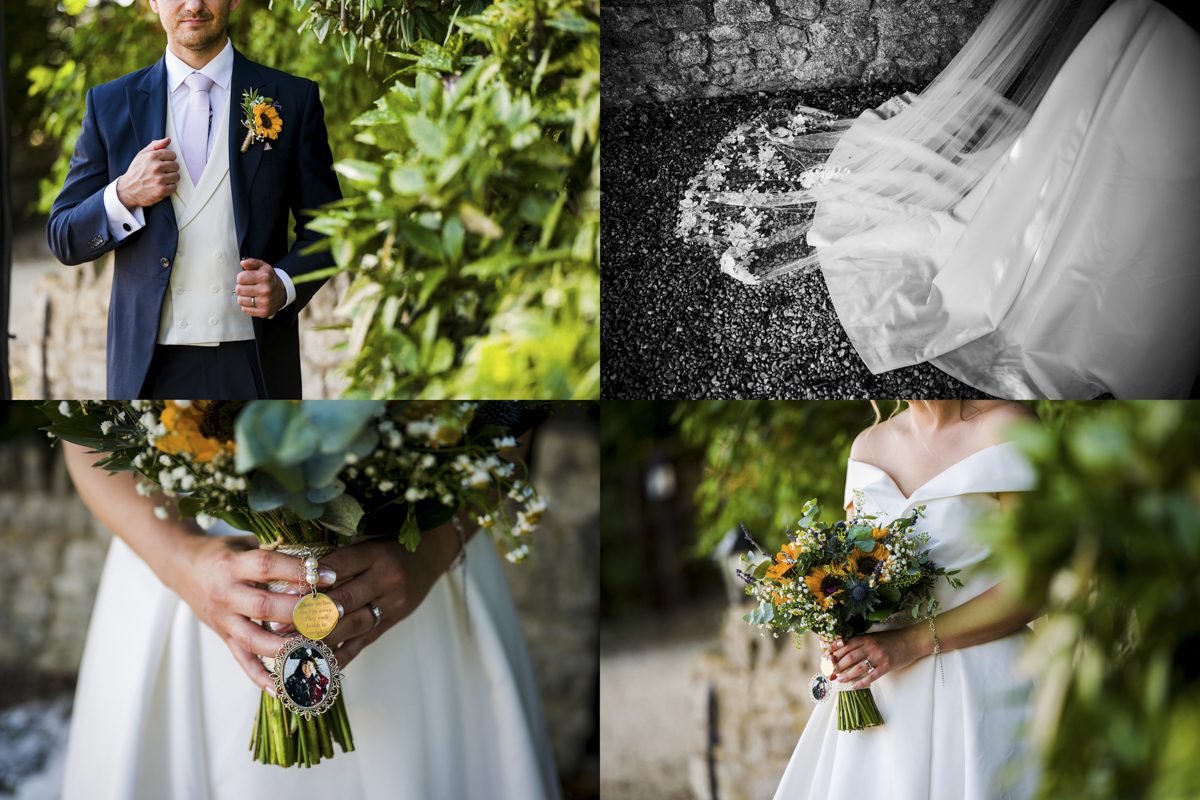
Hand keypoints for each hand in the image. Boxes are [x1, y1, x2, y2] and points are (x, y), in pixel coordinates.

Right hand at [115, 137, 178, 207]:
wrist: (127, 189)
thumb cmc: (136, 171)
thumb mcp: (142, 155)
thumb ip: (155, 146)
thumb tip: (168, 139)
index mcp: (152, 156)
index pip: (172, 155)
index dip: (169, 160)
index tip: (163, 163)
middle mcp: (156, 167)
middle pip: (176, 166)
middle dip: (170, 169)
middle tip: (162, 173)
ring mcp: (159, 179)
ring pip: (177, 176)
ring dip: (171, 179)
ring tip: (162, 180)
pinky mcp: (162, 191)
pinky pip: (174, 187)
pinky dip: (169, 188)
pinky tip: (161, 186)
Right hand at [165, 535, 335, 694]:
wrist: (181, 567)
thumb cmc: (223, 553)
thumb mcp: (245, 543)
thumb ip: (276, 550)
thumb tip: (317, 555)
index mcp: (232, 565)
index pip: (267, 566)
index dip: (298, 571)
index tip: (330, 576)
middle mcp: (225, 594)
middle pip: (264, 606)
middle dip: (301, 611)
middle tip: (333, 612)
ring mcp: (223, 619)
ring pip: (254, 639)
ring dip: (288, 646)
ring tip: (319, 646)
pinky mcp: (223, 637)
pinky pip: (242, 661)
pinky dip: (261, 677)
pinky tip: (282, 689)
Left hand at [236, 258, 285, 316]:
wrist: (282, 293)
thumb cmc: (269, 279)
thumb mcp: (263, 267)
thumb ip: (252, 263)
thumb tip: (243, 263)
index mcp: (264, 277)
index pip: (240, 278)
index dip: (241, 278)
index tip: (247, 279)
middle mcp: (266, 290)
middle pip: (239, 290)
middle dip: (241, 288)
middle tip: (248, 287)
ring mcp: (265, 302)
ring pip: (240, 301)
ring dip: (243, 297)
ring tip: (251, 294)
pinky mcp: (263, 312)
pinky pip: (245, 310)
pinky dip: (247, 306)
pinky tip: (253, 302)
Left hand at [286, 535, 460, 668]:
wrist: (431, 557)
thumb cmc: (389, 547)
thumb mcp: (368, 543)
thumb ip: (338, 559)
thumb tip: (296, 579)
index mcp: (377, 555)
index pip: (339, 566)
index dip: (313, 579)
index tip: (285, 590)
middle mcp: (387, 581)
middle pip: (344, 601)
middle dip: (309, 615)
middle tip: (279, 626)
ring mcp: (391, 606)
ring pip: (351, 626)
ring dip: (319, 639)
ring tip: (291, 647)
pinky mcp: (390, 624)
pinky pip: (362, 643)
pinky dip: (339, 657)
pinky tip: (317, 665)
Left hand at [828, 627, 927, 689]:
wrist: (911, 641)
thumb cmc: (891, 639)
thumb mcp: (874, 637)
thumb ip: (860, 642)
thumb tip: (843, 650)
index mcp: (866, 638)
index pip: (845, 645)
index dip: (834, 653)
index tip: (825, 659)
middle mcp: (870, 646)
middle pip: (849, 657)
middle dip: (837, 666)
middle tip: (829, 673)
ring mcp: (879, 656)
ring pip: (858, 667)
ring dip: (847, 675)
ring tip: (839, 680)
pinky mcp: (887, 666)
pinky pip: (872, 676)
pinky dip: (862, 682)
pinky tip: (854, 686)